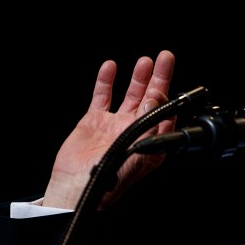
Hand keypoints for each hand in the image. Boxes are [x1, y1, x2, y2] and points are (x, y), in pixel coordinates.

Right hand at [42, 50, 175, 209]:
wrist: (76, 187)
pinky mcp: (95, 121)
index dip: (168, 95)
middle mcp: (136, 131)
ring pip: (130, 95)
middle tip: (166, 57)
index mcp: (152, 143)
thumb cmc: (108, 180)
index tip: (166, 79)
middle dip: (159, 77)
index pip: (165, 113)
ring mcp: (116, 125)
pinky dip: (106, 81)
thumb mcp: (136, 152)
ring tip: (145, 61)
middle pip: (151, 98)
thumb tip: (154, 99)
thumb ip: (148, 125)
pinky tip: (111, 67)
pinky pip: (103, 97)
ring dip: (138, 78)